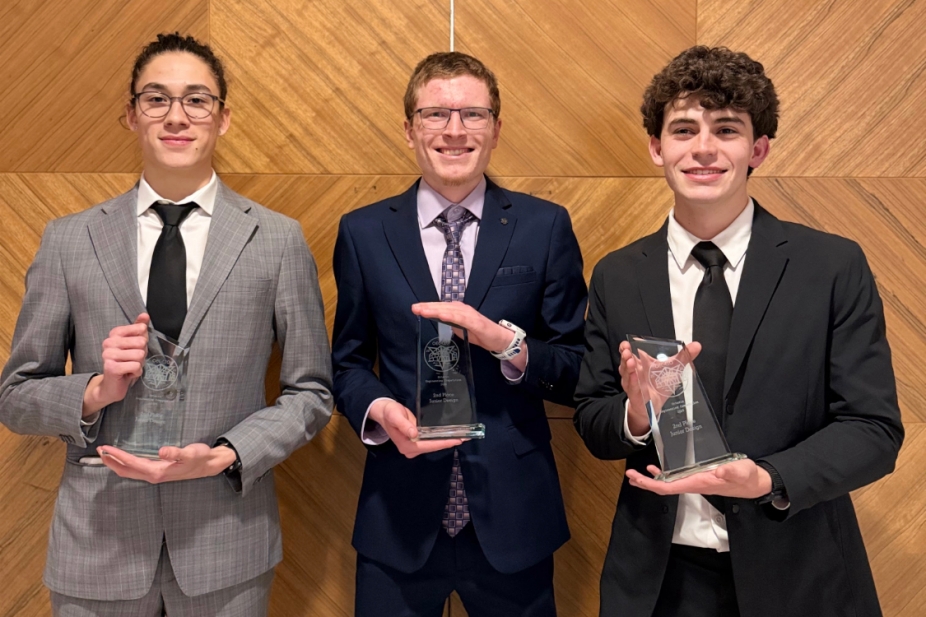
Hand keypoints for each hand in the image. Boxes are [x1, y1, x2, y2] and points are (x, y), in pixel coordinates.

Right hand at [83, 313, 149, 416]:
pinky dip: (136, 372)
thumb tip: (145, 315)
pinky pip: (136, 366)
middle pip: (141, 342)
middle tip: (132, 360)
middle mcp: (108, 342)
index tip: (134, 348)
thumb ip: (139, 329)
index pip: (140, 329)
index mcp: (114, 334)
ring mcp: (108, 355)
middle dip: (142, 354)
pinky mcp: (111, 368)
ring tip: (129, 366)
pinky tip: (128, 373)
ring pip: (139, 355)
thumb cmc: (125, 362)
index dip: (143, 341)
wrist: (112, 385)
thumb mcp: (134, 344)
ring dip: (139, 364)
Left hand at [96, 443, 236, 483]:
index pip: (132, 463)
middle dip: (110, 461)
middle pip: (125, 470)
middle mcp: (153, 475)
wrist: (208, 465)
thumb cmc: (200, 458)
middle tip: (99, 450)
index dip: (117, 456)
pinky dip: (124, 464)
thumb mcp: (191, 453)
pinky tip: (122, 458)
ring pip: (128, 471)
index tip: (106, 448)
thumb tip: (161, 451)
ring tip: (105, 453)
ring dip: (115, 463)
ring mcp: (154, 475)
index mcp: (158, 471)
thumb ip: (176, 452)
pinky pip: (134, 469)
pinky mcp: (156, 471)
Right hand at [368, 399, 463, 457]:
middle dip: (448, 442)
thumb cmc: (390, 413)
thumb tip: (414, 434)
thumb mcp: (395, 416)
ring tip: (461, 436)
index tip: (456, 440)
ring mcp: (414, 447)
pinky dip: (441, 438)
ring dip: (446, 441)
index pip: (428, 445)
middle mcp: (411, 449)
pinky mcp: (417, 443)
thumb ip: (404, 424)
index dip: (443, 442)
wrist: (384, 412)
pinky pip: (431, 442)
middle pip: (433, 447)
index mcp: (406, 445)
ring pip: (433, 445)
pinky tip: (451, 435)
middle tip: (465, 437)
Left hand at [412, 302, 514, 353]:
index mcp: (458, 310)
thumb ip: (450, 324)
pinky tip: (441, 316)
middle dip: (428, 307)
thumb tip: (438, 322)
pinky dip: (451, 316)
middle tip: (414, 308)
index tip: (415, 308)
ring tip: (423, 311)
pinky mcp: (476, 322)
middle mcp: (463, 309)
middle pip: (442, 307)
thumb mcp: (461, 329)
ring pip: (449, 310)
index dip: (428, 307)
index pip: (440, 308)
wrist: (499, 338)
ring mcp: (469, 315)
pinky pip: (461, 318)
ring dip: (436, 310)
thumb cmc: (479, 333)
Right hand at [618, 341, 700, 437]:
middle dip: (625, 355)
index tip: (625, 343)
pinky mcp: (637, 395)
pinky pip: (633, 388)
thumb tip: (697, 345)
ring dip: (628, 367)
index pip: (629, 353)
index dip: (625, 348)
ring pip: (627, 375)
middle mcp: (633, 372)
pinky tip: (634, 376)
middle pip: (626, 362)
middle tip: (627, 350)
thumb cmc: (659, 385)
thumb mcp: (673, 369)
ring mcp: (633, 384)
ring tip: (631, 360)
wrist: (654, 406)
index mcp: (640, 363)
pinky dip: (633, 382)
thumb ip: (683, 356)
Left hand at [625, 459, 771, 498]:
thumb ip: (732, 471)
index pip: (670, 487)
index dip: (652, 484)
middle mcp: (692, 484)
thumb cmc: (747, 477)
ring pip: (667, 484)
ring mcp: (693, 482)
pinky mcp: (697, 477)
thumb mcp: (742, 470)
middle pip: (664, 487)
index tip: (638, 478)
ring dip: (650, 480)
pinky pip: (675, 478)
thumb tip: (720, 471)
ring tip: (636, 474)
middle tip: (629, 475)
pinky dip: (663, 475)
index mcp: (698, 483)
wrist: (753, 483)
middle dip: (645, 483)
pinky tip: (656, 469)